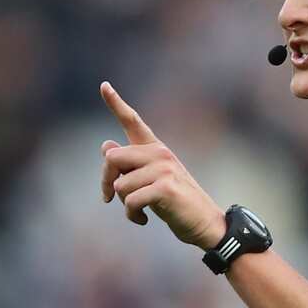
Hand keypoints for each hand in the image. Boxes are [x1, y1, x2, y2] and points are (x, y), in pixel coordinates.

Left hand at [99, 81, 226, 249]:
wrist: (204, 222)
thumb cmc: (175, 202)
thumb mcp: (150, 181)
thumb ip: (129, 165)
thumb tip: (105, 146)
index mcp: (155, 149)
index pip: (132, 121)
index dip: (116, 103)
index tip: (104, 85)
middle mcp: (160, 153)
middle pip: (112, 159)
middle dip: (106, 181)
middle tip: (109, 198)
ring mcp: (164, 169)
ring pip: (120, 185)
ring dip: (124, 204)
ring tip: (139, 210)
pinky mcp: (165, 187)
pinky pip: (131, 200)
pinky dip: (132, 215)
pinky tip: (143, 220)